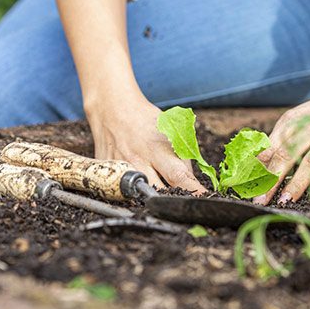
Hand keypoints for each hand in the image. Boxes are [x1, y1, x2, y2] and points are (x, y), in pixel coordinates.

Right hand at [85, 93, 206, 192]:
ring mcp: (119, 169)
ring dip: (153, 198)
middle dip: (173, 199)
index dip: (193, 190)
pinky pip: (122, 190)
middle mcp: (137, 161)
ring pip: (139, 196)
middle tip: (184, 200)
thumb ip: (182, 155)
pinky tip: (139, 185)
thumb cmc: (143, 118)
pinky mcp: (106, 173)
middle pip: (159, 192)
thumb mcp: (169, 129)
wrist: (111, 108)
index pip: (178, 176)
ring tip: (162, 195)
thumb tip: (192, 179)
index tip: (203, 199)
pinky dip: (133, 191)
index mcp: (156, 148)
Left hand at [254, 81, 309, 205]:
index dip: (258, 169)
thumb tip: (258, 162)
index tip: (248, 187)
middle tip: (260, 200)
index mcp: (294, 122)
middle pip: (287, 156)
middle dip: (271, 180)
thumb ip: (281, 138)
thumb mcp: (300, 117)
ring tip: (285, 201)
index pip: (271, 148)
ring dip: (296, 184)